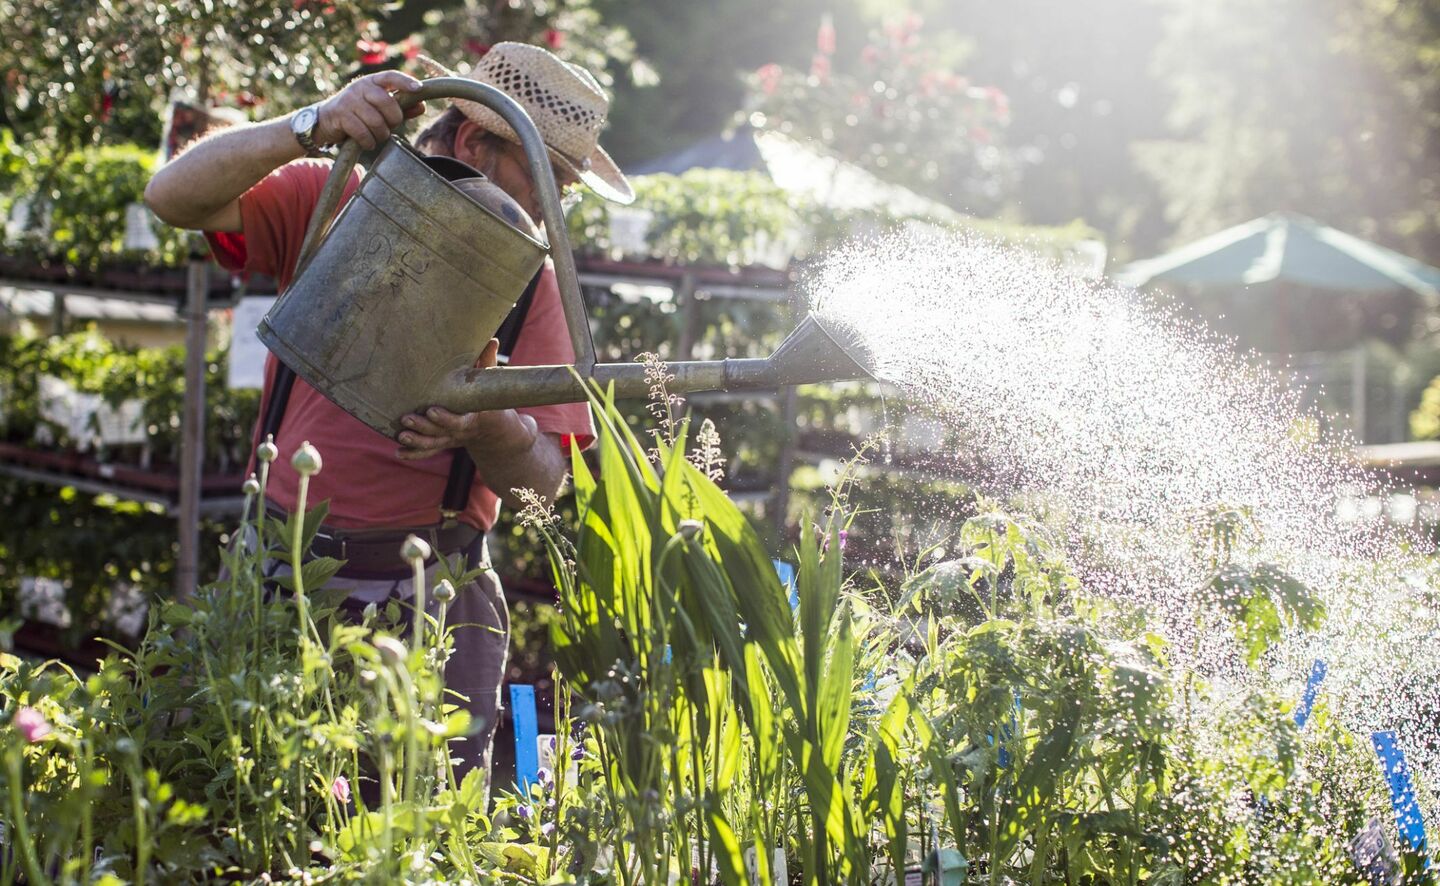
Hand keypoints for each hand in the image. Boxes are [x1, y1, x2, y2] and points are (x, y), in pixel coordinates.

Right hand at [314, 70, 426, 151]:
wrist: (326, 121)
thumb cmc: (359, 114)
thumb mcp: (379, 108)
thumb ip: (401, 108)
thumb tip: (422, 106)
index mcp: (372, 82)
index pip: (390, 76)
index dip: (405, 82)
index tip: (419, 89)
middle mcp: (360, 87)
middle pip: (387, 102)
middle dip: (394, 119)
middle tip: (390, 126)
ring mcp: (349, 100)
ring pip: (376, 121)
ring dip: (381, 134)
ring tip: (376, 135)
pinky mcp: (340, 115)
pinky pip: (363, 133)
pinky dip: (368, 142)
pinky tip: (366, 142)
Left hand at [396, 340, 535, 460]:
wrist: (496, 432)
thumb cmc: (491, 402)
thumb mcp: (492, 385)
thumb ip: (487, 363)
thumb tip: (493, 340)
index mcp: (473, 418)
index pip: (458, 422)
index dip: (444, 418)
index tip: (431, 410)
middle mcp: (461, 432)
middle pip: (440, 433)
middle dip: (423, 428)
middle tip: (406, 419)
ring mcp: (451, 440)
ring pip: (432, 444)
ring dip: (416, 441)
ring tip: (401, 434)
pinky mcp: (444, 443)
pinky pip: (428, 451)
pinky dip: (414, 453)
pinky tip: (399, 452)